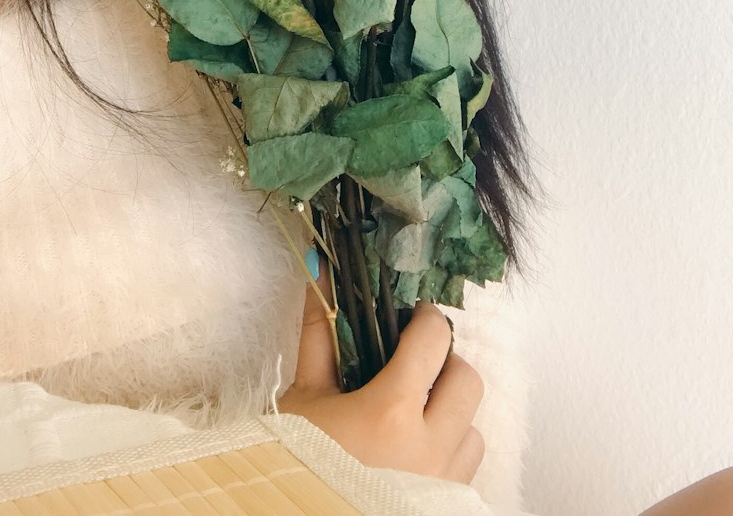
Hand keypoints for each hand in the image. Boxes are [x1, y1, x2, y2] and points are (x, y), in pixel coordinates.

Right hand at [277, 254, 484, 482]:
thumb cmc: (297, 462)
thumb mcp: (305, 396)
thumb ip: (319, 334)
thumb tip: (321, 277)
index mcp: (391, 411)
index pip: (434, 340)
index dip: (426, 319)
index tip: (414, 316)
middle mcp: (428, 448)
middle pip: (468, 380)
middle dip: (446, 364)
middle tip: (415, 365)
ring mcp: (441, 483)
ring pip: (473, 429)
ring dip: (450, 413)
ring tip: (414, 414)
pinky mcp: (444, 508)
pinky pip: (466, 469)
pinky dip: (449, 450)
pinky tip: (415, 450)